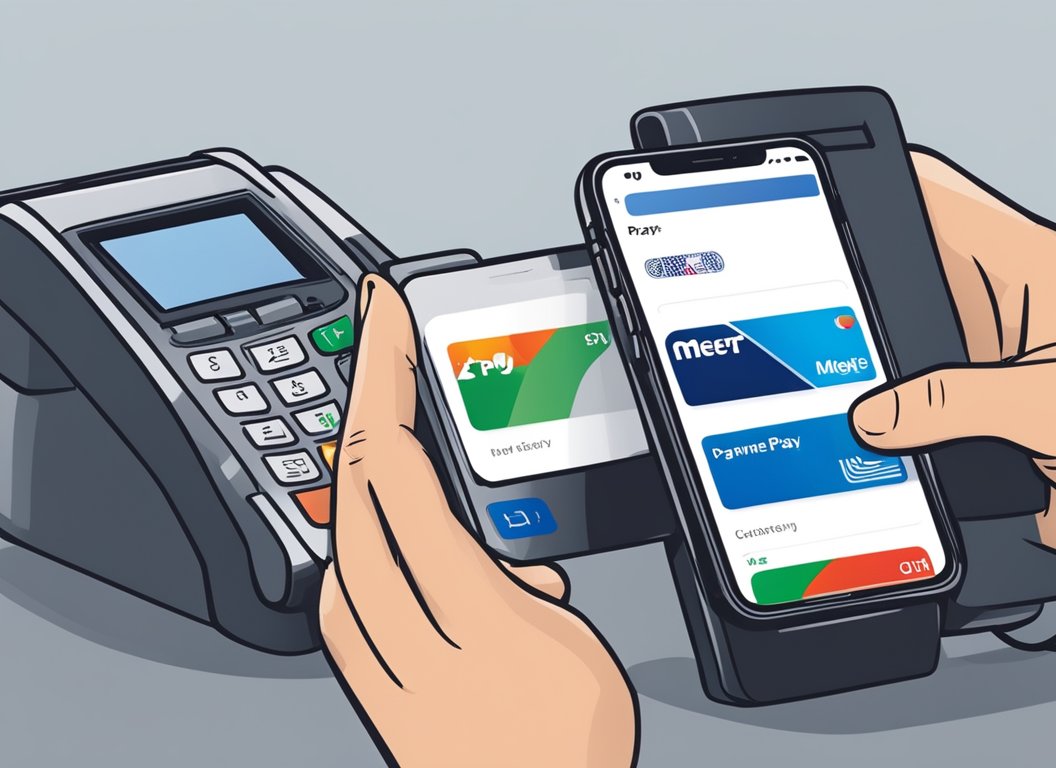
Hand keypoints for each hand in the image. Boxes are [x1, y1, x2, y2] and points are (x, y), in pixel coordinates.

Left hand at [319, 276, 636, 766]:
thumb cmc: (563, 748)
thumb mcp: (566, 642)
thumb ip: (521, 583)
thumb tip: (513, 558)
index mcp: (466, 608)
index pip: (398, 460)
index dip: (382, 371)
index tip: (382, 306)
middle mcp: (400, 627)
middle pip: (353, 478)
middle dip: (364, 394)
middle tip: (381, 335)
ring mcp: (372, 656)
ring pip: (339, 525)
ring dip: (362, 458)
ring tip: (397, 418)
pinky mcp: (364, 681)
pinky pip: (339, 588)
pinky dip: (360, 538)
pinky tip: (385, 534)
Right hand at [851, 149, 1055, 619]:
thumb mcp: (1055, 402)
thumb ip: (950, 404)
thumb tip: (870, 413)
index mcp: (1022, 271)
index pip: (929, 200)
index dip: (864, 191)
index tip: (803, 213)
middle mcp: (1005, 320)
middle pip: (899, 292)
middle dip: (851, 318)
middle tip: (804, 349)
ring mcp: (1003, 383)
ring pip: (907, 375)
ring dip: (878, 401)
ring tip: (835, 417)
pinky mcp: (1006, 443)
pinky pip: (930, 442)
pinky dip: (902, 457)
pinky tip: (880, 472)